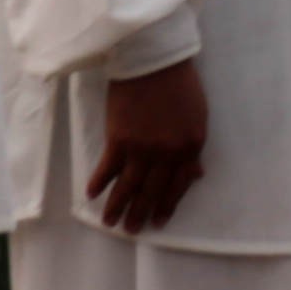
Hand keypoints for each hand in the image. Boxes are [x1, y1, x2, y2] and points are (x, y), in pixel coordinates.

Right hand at [85, 58, 209, 233]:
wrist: (153, 59)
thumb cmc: (180, 83)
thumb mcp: (198, 116)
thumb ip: (194, 147)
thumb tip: (195, 174)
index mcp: (191, 147)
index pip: (179, 184)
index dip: (168, 204)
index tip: (160, 220)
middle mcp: (168, 154)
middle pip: (153, 191)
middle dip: (142, 213)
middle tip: (132, 230)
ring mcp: (142, 148)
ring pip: (129, 186)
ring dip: (119, 206)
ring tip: (110, 222)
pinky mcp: (119, 139)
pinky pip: (108, 168)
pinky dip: (100, 183)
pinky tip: (92, 195)